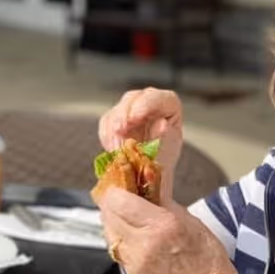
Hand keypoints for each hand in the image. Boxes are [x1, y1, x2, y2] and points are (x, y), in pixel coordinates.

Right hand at [98, 87, 182, 202]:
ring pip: (117, 111)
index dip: (147, 103)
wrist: (149, 176)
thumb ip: (164, 137)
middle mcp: (149, 105)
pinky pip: (106, 123)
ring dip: (112, 128)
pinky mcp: (115, 121)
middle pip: (133, 99)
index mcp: (168, 108)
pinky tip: (113, 149)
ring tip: (115, 147)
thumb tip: (161, 124)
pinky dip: (107, 136)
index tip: (135, 116)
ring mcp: (130, 111)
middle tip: (119, 130)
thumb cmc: (162, 161)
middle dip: (123, 114)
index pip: (160, 97)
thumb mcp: (167, 151)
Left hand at [99, 187, 240, 273]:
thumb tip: (144, 184)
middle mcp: (144, 244)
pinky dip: (120, 238)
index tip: (120, 185)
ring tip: (127, 216)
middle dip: (113, 203)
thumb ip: (161, 202)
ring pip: (109, 232)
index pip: (119, 201)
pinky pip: (116, 249)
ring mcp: (135, 262)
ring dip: (114, 221)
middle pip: (108, 215)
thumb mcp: (188, 218)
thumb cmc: (206, 255)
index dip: (115, 190)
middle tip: (121, 197)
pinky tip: (133, 235)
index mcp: (161, 225)